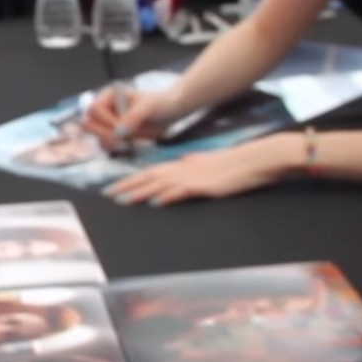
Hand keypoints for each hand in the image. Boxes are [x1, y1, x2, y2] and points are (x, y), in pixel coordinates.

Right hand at [79, 83, 180, 144]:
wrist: (170, 113)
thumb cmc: (160, 103)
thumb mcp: (148, 107)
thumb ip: (133, 117)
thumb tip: (118, 133)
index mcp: (108, 95)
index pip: (95, 110)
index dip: (107, 120)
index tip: (123, 126)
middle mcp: (104, 109)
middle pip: (90, 124)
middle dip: (105, 133)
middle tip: (124, 138)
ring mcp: (108, 124)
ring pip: (97, 137)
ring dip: (112, 142)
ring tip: (129, 142)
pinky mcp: (115, 137)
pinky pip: (107, 146)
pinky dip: (116, 149)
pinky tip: (130, 146)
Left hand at [103, 135, 301, 207]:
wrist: (255, 160)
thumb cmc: (234, 164)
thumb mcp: (208, 164)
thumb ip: (192, 167)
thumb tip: (178, 171)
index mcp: (183, 164)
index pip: (150, 170)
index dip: (130, 178)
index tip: (114, 186)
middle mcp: (183, 168)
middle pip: (148, 176)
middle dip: (126, 185)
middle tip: (107, 194)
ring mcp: (193, 176)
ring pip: (159, 183)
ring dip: (139, 192)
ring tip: (121, 200)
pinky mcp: (205, 186)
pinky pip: (182, 191)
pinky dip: (168, 196)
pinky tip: (155, 202)